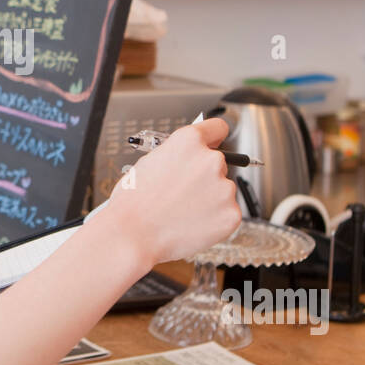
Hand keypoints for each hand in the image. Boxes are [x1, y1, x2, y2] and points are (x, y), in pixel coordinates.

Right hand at [97, 117, 241, 268]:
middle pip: (219, 164)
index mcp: (189, 142)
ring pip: (222, 191)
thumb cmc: (134, 202)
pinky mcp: (231, 214)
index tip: (212, 145)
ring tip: (181, 213)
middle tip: (183, 194)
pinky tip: (190, 225)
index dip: (212, 139)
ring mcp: (224, 188)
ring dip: (209, 200)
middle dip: (204, 177)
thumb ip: (176, 156)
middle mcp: (211, 160)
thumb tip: (186, 161)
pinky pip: (226, 214)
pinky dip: (213, 221)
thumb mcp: (149, 163)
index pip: (217, 128)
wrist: (133, 235)